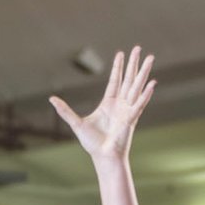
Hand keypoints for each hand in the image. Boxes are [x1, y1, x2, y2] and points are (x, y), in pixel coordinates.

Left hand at [49, 47, 154, 164]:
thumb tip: (52, 99)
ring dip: (143, 72)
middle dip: (133, 64)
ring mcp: (127, 110)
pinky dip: (146, 94)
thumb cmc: (92, 143)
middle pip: (128, 79)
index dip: (117, 67)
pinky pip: (140, 104)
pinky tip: (152, 83)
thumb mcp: (76, 123)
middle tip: (139, 48)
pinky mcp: (131, 118)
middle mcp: (120, 104)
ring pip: (137, 86)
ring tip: (150, 57)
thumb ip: (65, 111)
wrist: (103, 156)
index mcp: (108, 104)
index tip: (121, 53)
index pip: (115, 81)